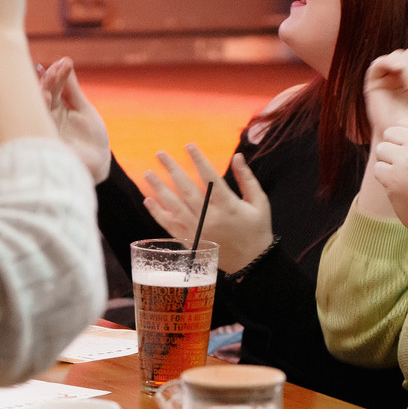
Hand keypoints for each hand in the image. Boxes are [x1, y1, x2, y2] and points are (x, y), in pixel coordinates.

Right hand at [40, 57, 111, 181]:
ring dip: (45, 90)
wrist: (97, 165)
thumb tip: (65, 62)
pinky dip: (43, 108)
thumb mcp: (83, 109)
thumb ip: (72, 90)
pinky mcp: (47, 141)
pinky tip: (47, 96)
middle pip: (43, 94)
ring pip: (39, 106)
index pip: (53, 86)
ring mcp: (45, 128)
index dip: (57, 74)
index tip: (64, 62)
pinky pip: (42, 123)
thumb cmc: (91, 137)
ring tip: (52, 75)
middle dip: (50, 80)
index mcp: (56, 107)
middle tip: (57, 67)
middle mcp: (47, 116)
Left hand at [143, 146, 274, 273]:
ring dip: (160, 188)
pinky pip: (170, 226)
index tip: (189, 146)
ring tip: (148, 173)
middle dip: (172, 169)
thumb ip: (247, 178)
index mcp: (228, 206)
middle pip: (187, 189)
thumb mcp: (259, 202)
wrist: (253, 262)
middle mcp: (210, 217)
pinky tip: (148, 200)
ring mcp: (198, 230)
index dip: (199, 160)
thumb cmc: (257, 229)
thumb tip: (238, 156)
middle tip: (160, 154)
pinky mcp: (191, 241)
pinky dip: (158, 214)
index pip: (210, 178)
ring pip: (174, 206)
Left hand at [372, 117, 407, 232]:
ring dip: (387, 165)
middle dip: (393, 150)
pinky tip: (399, 188)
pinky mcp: (394, 176)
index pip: (404, 123)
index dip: (403, 140)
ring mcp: (407, 160)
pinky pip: (378, 169)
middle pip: (389, 134)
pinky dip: (384, 180)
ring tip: (404, 178)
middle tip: (407, 169)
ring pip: (381, 150)